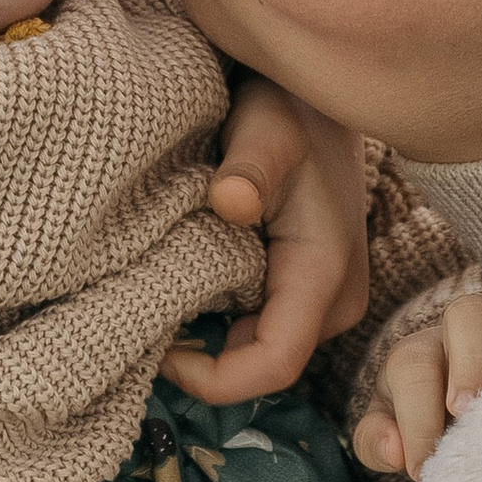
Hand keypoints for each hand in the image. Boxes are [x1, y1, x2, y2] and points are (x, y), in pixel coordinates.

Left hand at [165, 76, 370, 403]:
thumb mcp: (266, 131)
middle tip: (148, 317)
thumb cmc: (289, 112)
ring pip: (258, 351)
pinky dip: (219, 321)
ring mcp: (324, 301)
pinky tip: (185, 286)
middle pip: (262, 367)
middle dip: (204, 361)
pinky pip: (260, 330)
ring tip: (163, 297)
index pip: (274, 364)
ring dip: (209, 340)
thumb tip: (231, 201)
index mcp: (324, 274)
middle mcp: (334, 301)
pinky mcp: (306, 293)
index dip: (214, 378)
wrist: (316, 103)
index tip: (162, 352)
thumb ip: (249, 168)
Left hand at [354, 290, 481, 481]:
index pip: (413, 368)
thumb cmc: (421, 426)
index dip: (417, 418)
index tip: (422, 468)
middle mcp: (465, 334)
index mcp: (418, 354)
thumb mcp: (389, 435)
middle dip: (470, 362)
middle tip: (466, 414)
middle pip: (470, 314)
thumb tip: (394, 451)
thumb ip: (376, 442)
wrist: (458, 418)